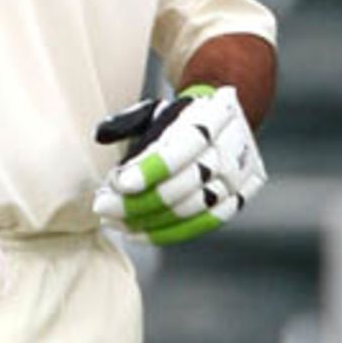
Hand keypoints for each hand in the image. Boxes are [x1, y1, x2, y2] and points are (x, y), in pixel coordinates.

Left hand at [93, 83, 265, 244]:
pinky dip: (167, 232)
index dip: (150, 169)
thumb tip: (102, 134)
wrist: (226, 122)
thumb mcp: (158, 109)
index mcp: (214, 116)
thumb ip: (130, 121)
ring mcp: (239, 176)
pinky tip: (136, 233)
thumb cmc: (182, 118)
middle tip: (103, 206)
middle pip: (184, 184)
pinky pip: (201, 224)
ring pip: (191, 209)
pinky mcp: (239, 198)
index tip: (118, 183)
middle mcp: (232, 147)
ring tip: (113, 220)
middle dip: (139, 200)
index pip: (182, 149)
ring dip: (147, 220)